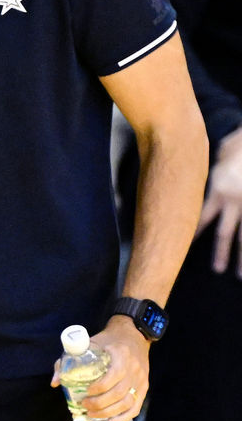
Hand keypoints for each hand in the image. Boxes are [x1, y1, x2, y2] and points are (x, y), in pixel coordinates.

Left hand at [50, 316, 148, 420]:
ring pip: (126, 403)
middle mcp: (133, 369)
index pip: (112, 376)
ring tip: (92, 414)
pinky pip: (135, 407)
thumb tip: (55, 382)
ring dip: (108, 412)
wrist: (133, 334)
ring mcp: (140, 379)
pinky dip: (123, 418)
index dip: (99, 387)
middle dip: (100, 403)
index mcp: (120, 355)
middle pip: (118, 393)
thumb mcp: (89, 343)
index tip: (86, 391)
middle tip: (85, 405)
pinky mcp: (144, 387)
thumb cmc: (108, 339)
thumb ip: (70, 359)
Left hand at [197, 126, 241, 273]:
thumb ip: (205, 176)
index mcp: (217, 192)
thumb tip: (191, 181)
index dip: (194, 233)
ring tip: (240, 275)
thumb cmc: (234, 145)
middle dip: (222, 253)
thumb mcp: (214, 160)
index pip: (202, 217)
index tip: (184, 248)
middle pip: (226, 233)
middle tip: (218, 270)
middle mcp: (234, 202)